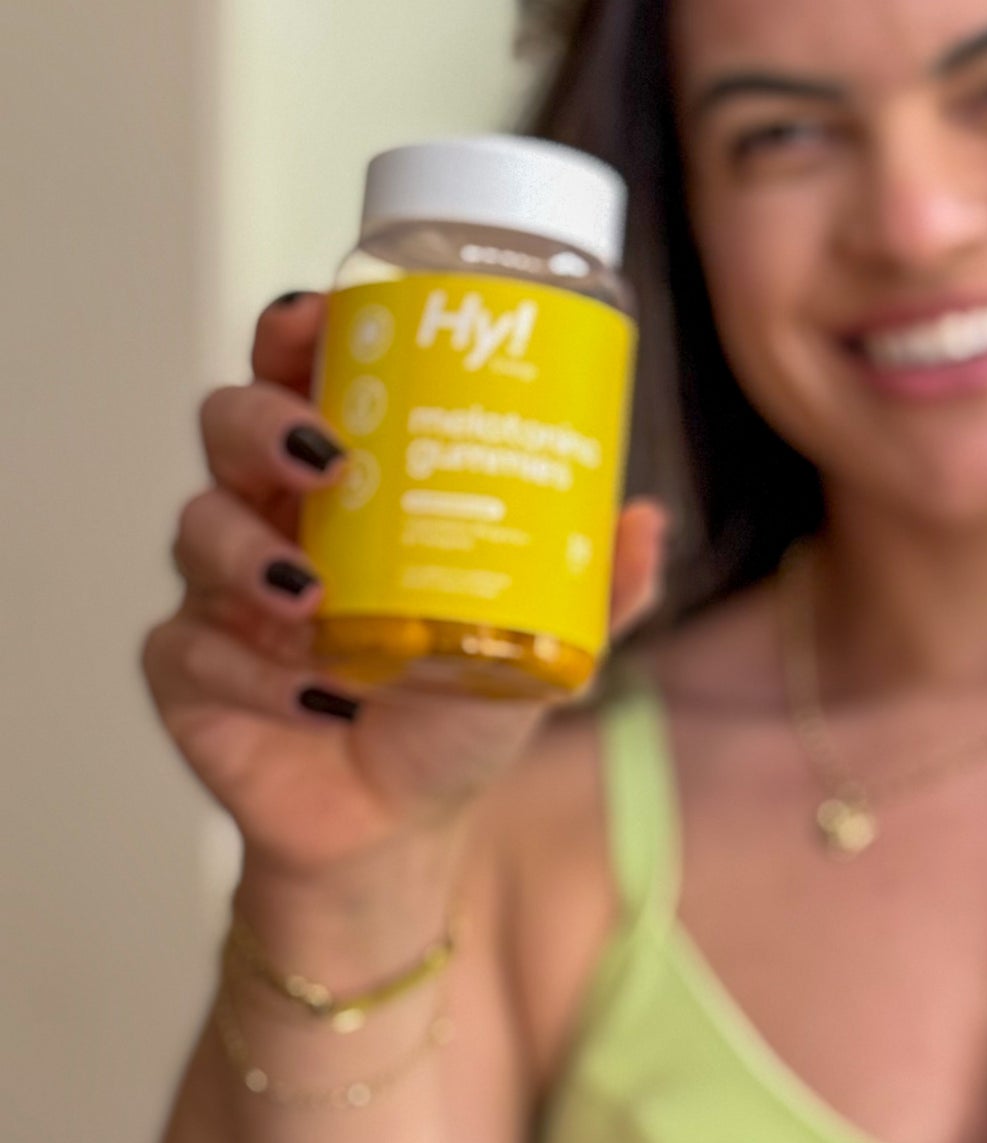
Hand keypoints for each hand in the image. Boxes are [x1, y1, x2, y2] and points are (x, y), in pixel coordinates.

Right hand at [142, 292, 668, 880]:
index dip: (298, 334)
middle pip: (229, 424)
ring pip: (199, 529)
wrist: (400, 825)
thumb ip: (593, 589)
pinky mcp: (186, 669)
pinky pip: (190, 646)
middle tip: (327, 458)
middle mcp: (272, 518)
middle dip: (263, 423)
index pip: (304, 378)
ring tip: (313, 596)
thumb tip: (644, 520)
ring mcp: (218, 590)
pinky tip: (311, 695)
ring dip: (251, 555)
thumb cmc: (454, 711)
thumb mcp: (539, 646)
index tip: (320, 317)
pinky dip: (253, 669)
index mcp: (346, 487)